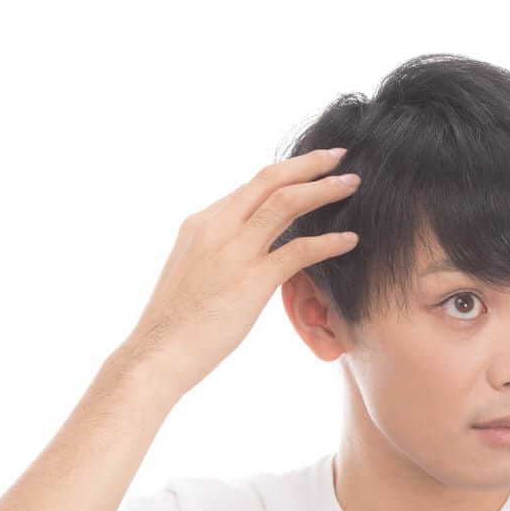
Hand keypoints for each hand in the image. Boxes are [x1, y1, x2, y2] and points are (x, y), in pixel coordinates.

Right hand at [121, 147, 362, 400]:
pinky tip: (350, 240)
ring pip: (286, 203)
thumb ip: (217, 253)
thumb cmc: (176, 325)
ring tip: (352, 184)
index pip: (249, 187)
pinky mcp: (251, 280)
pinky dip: (329, 242)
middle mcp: (216, 227)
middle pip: (269, 179)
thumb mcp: (191, 274)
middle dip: (308, 163)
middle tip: (338, 156)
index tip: (308, 168)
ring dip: (323, 189)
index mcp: (201, 223)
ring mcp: (233, 251)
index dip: (284, 173)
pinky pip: (299, 250)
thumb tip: (240, 253)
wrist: (157, 354)